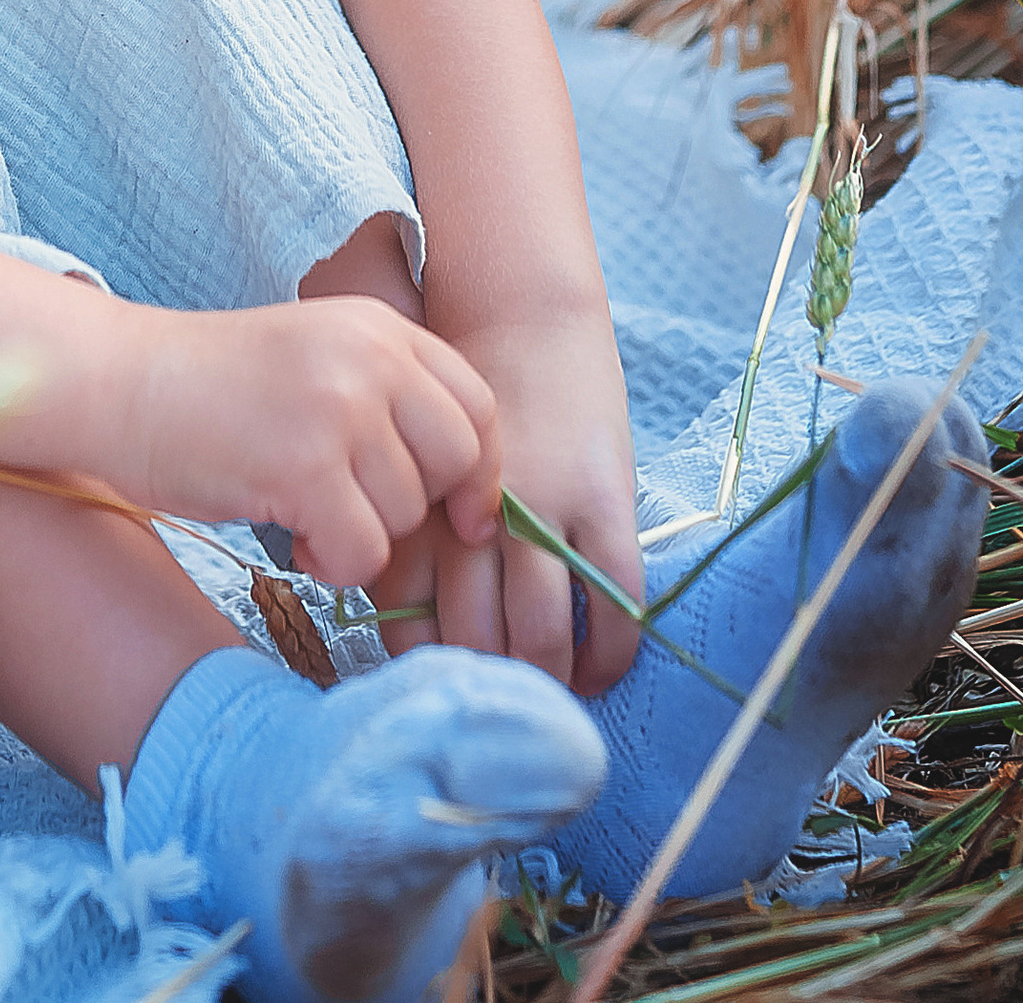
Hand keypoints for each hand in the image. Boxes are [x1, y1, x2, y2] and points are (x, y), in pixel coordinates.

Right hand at [118, 298, 500, 590]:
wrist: (120, 384)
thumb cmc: (215, 390)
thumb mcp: (317, 361)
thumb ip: (388, 400)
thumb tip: (468, 499)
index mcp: (378, 327)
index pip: (478, 406)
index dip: (478, 471)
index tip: (462, 514)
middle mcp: (370, 356)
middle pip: (456, 462)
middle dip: (415, 508)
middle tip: (356, 511)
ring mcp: (339, 407)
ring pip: (407, 515)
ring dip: (361, 535)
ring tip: (304, 511)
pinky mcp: (304, 464)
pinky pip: (363, 552)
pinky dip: (333, 563)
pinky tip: (293, 534)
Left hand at [377, 299, 640, 693]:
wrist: (523, 316)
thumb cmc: (459, 402)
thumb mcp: (415, 467)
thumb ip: (409, 535)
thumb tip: (411, 626)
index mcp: (421, 510)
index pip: (410, 620)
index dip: (426, 666)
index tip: (442, 686)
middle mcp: (476, 516)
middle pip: (475, 639)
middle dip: (489, 686)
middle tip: (504, 706)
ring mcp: (545, 509)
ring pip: (540, 633)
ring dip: (548, 680)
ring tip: (552, 694)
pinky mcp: (604, 501)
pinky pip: (613, 602)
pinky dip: (609, 652)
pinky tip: (602, 668)